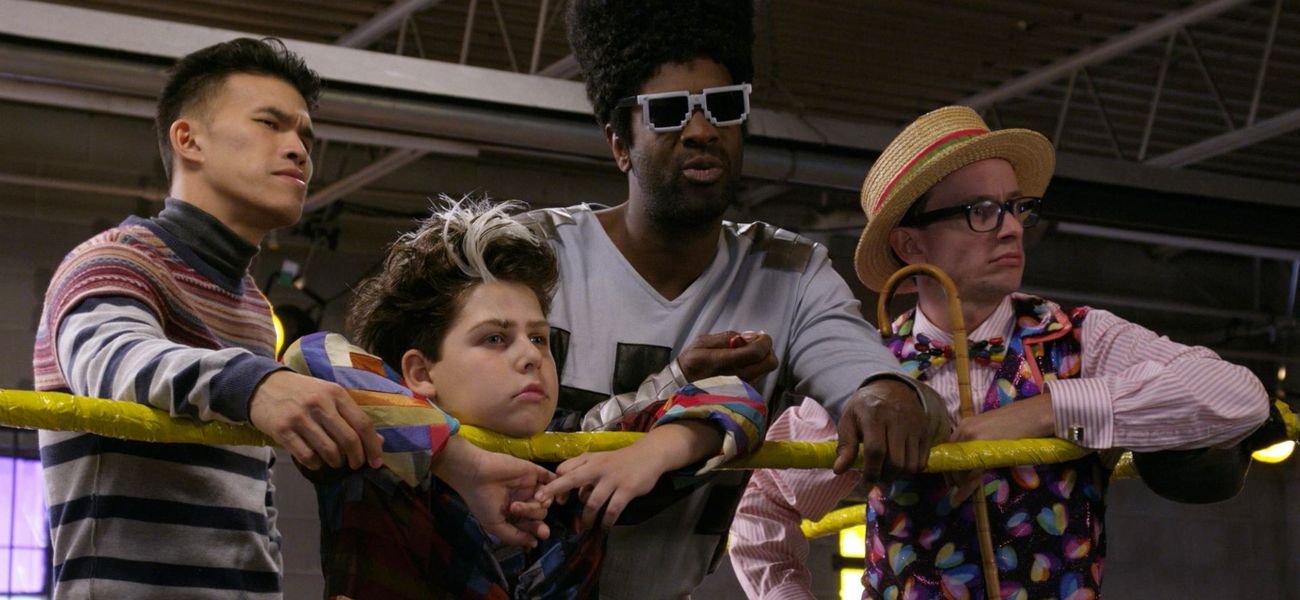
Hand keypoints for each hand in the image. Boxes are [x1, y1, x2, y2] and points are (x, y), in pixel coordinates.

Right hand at [249, 370, 383, 470]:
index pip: (363, 423)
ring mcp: (300, 417)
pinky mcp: (282, 430)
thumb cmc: (302, 392)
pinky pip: (307, 456)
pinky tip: (316, 461)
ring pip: (329, 450)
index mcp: (336, 393)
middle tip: (355, 465)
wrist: (263, 385)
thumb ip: (351, 416)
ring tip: (335, 462)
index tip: (376, 462)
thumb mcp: (329, 396)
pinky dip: (315, 464)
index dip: (373, 446)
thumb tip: (378, 441)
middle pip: (349, 439)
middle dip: (356, 458)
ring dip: (336, 462)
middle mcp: (320, 403)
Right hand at [433, 437, 556, 547]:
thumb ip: (514, 536)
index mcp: (514, 514)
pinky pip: (551, 479)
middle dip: (534, 516)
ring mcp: (529, 486)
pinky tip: (544, 493)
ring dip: (539, 504)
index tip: (541, 533)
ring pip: (547, 499)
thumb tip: (534, 544)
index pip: (532, 525)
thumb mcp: (494, 525)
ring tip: (523, 500)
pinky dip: (554, 487)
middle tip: (515, 508)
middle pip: (541, 514)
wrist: (476, 474)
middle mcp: (523, 500)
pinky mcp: (533, 472)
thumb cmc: (482, 501)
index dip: (536, 530)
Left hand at [533, 421, 717, 528]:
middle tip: (542, 506)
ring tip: (586, 527)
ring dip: (587, 517)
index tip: (550, 499)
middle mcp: (598, 468)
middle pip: (571, 479)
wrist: (648, 455)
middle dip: (555, 492)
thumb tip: (573, 494)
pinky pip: (612, 509)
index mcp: (589, 460)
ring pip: (593, 502)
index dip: (555, 484)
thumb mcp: (599, 460)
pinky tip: (604, 527)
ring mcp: (612, 479)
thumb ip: (583, 473)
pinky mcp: (627, 490)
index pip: (564, 469)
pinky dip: (607, 521)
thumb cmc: (619, 460)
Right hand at [676, 330, 776, 384]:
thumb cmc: (691, 362)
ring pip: (766, 371)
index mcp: (722, 362)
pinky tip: (743, 365)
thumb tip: (751, 336)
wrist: (682, 387)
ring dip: (762, 359)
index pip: (756, 352)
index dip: (764, 341)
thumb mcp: (702, 342)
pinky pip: (760, 378)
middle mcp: (735, 377)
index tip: (761, 336)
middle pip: (769, 363)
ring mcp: (741, 388)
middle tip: (755, 344)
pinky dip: (757, 368)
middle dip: (767, 350)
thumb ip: (728, 337)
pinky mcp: (743, 394)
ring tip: (746, 354)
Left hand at [832, 378, 930, 486]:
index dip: (870, 472)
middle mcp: (897, 419)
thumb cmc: (865, 408)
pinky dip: (909, 471)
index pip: (875, 451)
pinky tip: (898, 466)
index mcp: (874, 414)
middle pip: (895, 462)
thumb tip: (839, 470)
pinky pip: (921, 462)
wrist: (893, 389)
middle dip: (883, 476)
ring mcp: (915, 426)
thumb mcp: (848, 420)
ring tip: (886, 471)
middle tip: (875, 476)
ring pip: (910, 466)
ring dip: (897, 476)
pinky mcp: (925, 432)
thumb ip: (845, 446)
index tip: (865, 482)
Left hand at [946, 394, 1054, 502]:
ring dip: (958, 482)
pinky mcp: (984, 449)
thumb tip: (973, 463)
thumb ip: (980, 443)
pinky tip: (962, 496)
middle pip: (951, 458)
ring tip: (959, 494)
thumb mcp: (993, 432)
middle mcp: (965, 429)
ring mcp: (973, 438)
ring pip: (959, 466)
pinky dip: (966, 487)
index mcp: (966, 424)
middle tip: (954, 488)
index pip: (950, 448)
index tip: (949, 477)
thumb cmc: (1018, 422)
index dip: (949, 464)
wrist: (1035, 414)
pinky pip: (971, 472)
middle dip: (951, 475)